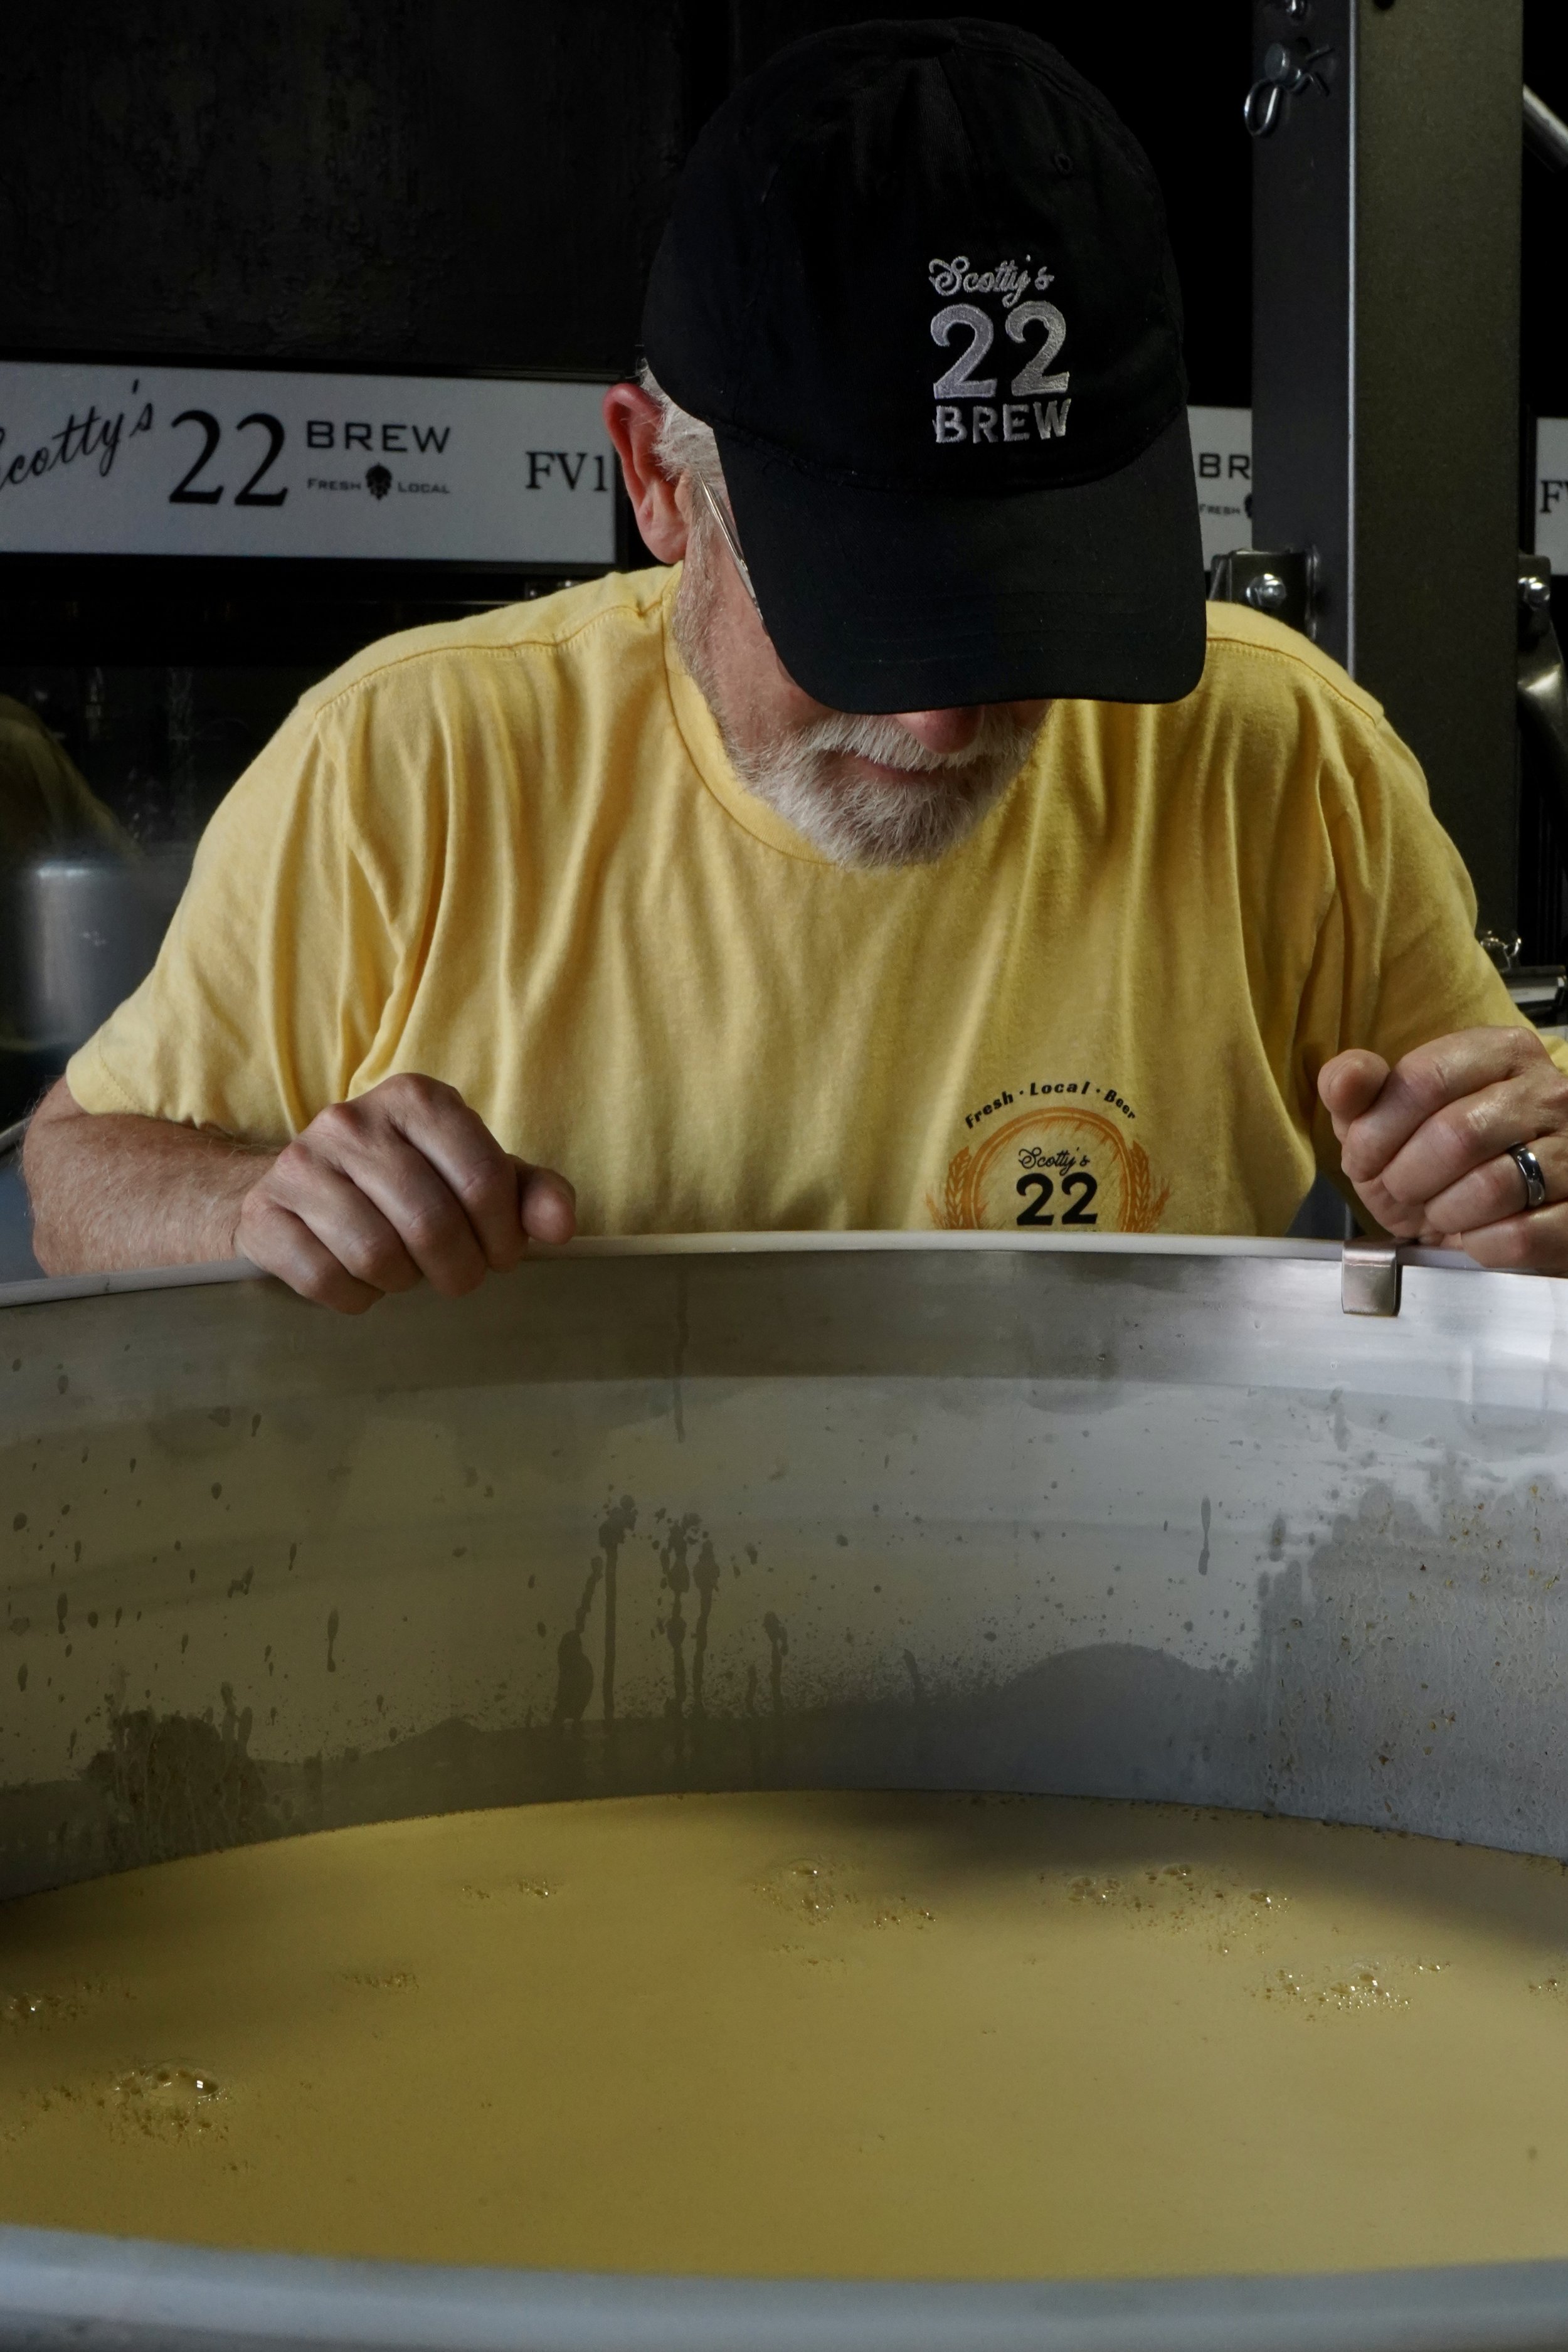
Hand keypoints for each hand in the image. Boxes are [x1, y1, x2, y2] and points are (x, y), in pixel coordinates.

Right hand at [233, 1074, 575, 1312]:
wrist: (296, 1190)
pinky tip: (361, 1280)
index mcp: (417, 1100)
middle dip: (459, 1269)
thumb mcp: (474, 1174)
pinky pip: (325, 1279)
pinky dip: (356, 1297)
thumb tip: (561, 1227)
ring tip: (406, 1270)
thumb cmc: (407, 1184)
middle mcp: (354, 1121)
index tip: (501, 1254)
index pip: (484, 1180)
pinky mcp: (264, 1213)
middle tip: (458, 1276)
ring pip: (376, 1255)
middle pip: (431, 1224)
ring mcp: (301, 1165)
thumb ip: (530, 1193)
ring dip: (404, 1281)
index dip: (505, 1237)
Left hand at [1318, 1027, 1567, 1269]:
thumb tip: (1346, 1077)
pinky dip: (1480, 1246)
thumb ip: (1357, 1091)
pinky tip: (1474, 1237)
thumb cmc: (1436, 1165)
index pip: (1425, 1078)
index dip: (1377, 1129)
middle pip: (1456, 1134)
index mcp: (1500, 1053)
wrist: (1490, 1222)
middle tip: (1402, 1191)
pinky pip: (1521, 1235)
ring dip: (1444, 1212)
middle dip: (1408, 1177)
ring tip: (1441, 1211)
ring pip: (1493, 1186)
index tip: (1362, 1158)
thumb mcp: (1384, 1124)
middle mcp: (1548, 1093)